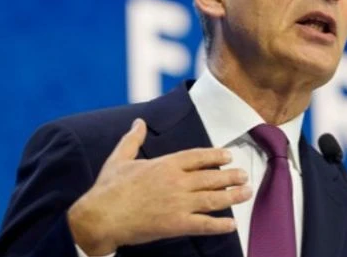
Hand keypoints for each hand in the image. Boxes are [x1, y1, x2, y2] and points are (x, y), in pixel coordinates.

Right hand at [67, 118, 250, 254]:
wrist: (100, 217)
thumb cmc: (108, 189)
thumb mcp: (119, 158)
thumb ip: (132, 139)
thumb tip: (137, 121)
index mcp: (165, 164)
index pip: (197, 156)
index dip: (215, 155)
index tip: (228, 155)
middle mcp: (176, 181)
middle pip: (211, 176)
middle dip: (231, 175)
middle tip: (244, 175)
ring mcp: (178, 203)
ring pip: (213, 198)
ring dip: (233, 196)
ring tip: (246, 192)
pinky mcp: (176, 224)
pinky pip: (204, 224)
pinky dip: (220, 225)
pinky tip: (232, 225)